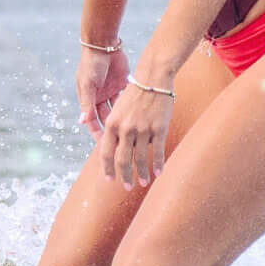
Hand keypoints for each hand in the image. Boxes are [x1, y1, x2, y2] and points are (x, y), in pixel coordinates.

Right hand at [76, 45, 129, 139]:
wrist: (104, 44)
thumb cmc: (92, 63)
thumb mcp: (88, 84)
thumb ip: (87, 103)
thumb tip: (82, 122)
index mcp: (89, 98)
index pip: (93, 121)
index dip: (98, 133)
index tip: (105, 145)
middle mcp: (100, 97)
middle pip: (106, 118)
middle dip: (112, 130)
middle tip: (121, 142)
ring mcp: (111, 91)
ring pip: (118, 111)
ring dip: (123, 120)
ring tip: (131, 132)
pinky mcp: (123, 84)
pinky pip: (127, 99)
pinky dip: (131, 107)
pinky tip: (137, 116)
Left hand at [99, 71, 173, 187]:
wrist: (153, 79)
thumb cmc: (135, 95)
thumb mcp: (118, 110)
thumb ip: (115, 130)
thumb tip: (114, 150)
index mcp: (112, 123)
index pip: (106, 152)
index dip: (107, 168)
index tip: (109, 179)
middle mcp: (125, 128)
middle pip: (122, 159)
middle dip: (124, 176)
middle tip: (127, 186)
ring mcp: (142, 129)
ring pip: (140, 158)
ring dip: (141, 173)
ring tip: (144, 182)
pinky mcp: (158, 128)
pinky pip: (157, 151)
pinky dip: (158, 164)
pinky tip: (158, 173)